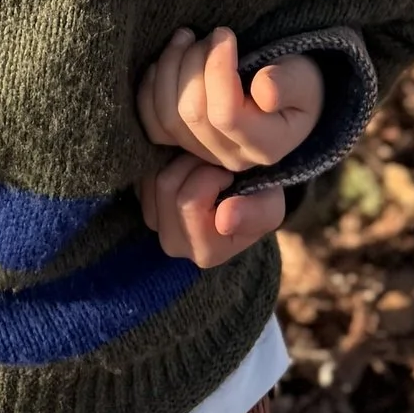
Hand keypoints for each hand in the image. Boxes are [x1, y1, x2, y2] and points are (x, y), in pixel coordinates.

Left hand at [137, 28, 322, 173]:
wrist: (284, 95)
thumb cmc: (295, 83)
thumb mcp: (304, 79)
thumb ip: (289, 83)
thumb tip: (264, 90)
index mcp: (266, 145)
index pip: (225, 114)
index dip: (217, 69)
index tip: (226, 33)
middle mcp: (231, 157)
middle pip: (192, 114)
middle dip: (194, 62)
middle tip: (210, 34)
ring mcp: (203, 154)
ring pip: (168, 117)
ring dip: (171, 68)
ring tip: (188, 37)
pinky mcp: (182, 143)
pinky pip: (153, 124)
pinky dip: (151, 88)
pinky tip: (166, 61)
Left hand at [138, 149, 288, 267]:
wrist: (243, 192)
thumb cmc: (257, 199)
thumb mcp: (270, 206)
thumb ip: (257, 214)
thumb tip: (224, 220)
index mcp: (206, 252)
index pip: (191, 202)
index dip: (213, 176)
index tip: (230, 177)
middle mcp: (175, 244)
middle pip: (168, 187)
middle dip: (194, 163)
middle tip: (216, 166)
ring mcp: (155, 226)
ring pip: (156, 177)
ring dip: (181, 160)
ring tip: (205, 166)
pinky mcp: (143, 205)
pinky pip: (145, 174)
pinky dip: (167, 162)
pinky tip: (188, 168)